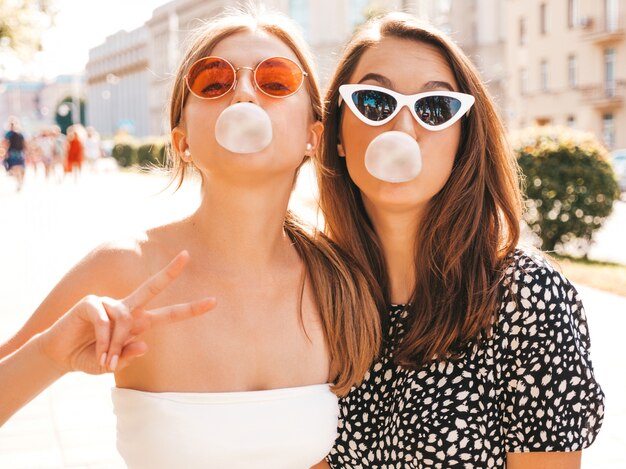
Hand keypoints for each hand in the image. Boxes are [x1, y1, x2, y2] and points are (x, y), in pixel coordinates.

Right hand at [38, 251, 215, 374]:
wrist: (59, 355)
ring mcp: (110, 303)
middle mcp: (127, 309)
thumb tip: (145, 344)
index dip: (191, 310)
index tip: (214, 302)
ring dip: (114, 345)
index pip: (169, 315)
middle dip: (170, 271)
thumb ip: (128, 356)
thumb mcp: (112, 363)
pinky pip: (106, 320)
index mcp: (138, 323)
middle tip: (188, 255)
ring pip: (124, 321)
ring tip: (106, 359)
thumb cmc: (90, 357)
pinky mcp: (92, 303)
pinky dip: (103, 339)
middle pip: (153, 287)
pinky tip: (96, 347)